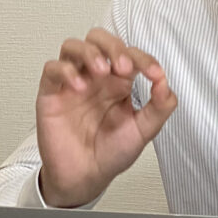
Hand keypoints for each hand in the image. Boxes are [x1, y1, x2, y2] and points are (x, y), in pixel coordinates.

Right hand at [36, 29, 176, 206]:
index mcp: (120, 82)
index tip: (154, 74)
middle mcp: (95, 78)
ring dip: (89, 52)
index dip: (144, 59)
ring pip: (73, 46)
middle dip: (113, 46)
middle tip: (123, 67)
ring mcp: (72, 83)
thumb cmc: (111, 153)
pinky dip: (65, 71)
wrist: (85, 178)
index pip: (130, 55)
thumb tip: (166, 82)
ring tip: (100, 71)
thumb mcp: (144, 131)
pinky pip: (52, 69)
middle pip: (99, 39)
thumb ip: (159, 107)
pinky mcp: (51, 93)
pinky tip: (78, 86)